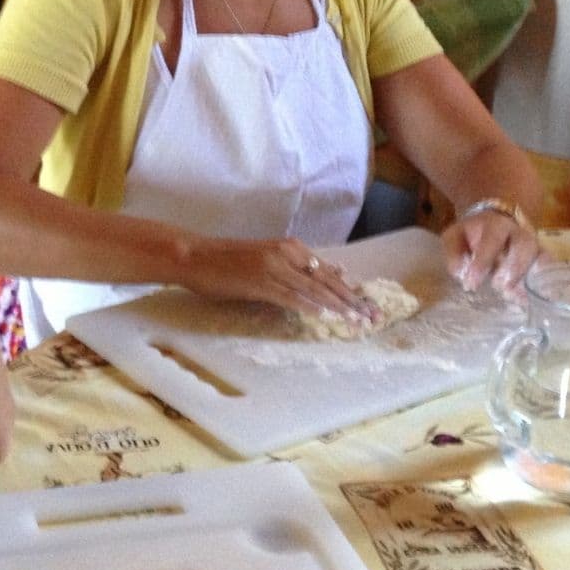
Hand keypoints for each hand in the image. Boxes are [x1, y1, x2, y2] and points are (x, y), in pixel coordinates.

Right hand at [178, 235, 379, 324]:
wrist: (194, 255)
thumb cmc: (225, 262)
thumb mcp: (263, 261)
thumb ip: (289, 271)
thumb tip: (315, 285)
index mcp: (290, 247)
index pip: (327, 271)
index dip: (350, 289)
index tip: (368, 305)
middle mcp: (286, 253)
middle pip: (327, 280)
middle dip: (353, 301)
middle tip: (374, 317)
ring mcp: (274, 267)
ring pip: (314, 289)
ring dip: (338, 307)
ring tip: (357, 322)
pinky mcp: (260, 281)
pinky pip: (291, 296)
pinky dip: (309, 307)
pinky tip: (324, 317)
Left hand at [443, 207, 541, 294]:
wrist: (492, 222)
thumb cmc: (471, 234)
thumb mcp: (454, 237)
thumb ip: (454, 253)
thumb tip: (462, 274)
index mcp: (496, 224)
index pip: (493, 240)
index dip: (484, 262)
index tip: (472, 283)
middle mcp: (519, 232)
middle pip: (525, 246)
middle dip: (513, 268)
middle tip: (498, 287)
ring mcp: (534, 244)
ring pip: (540, 256)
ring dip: (526, 278)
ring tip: (511, 295)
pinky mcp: (540, 257)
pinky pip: (547, 269)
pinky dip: (540, 284)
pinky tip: (526, 299)